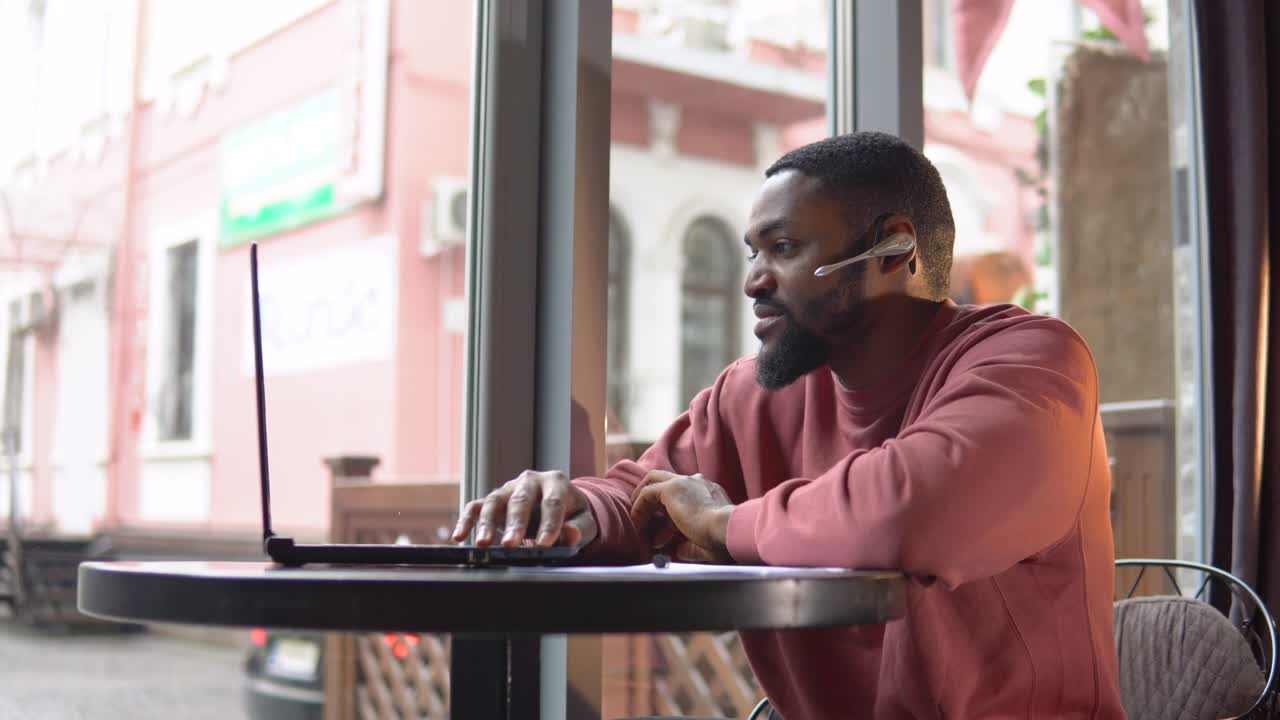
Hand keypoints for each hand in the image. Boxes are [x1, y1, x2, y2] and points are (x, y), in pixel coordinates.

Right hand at [452, 470, 597, 547]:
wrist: (558, 506)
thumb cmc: (572, 515)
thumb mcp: (584, 521)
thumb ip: (579, 529)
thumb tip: (571, 534)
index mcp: (556, 482)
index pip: (553, 502)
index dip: (549, 523)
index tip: (545, 544)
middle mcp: (530, 481)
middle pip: (520, 500)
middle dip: (515, 524)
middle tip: (510, 545)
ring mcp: (509, 488)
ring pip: (495, 502)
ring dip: (487, 524)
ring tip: (484, 544)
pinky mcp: (493, 499)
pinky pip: (476, 506)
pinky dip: (467, 520)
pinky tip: (459, 537)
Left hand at [630, 471, 734, 562]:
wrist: (727, 530)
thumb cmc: (723, 540)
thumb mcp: (705, 544)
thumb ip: (690, 545)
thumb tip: (679, 550)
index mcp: (710, 494)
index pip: (685, 498)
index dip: (671, 517)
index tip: (664, 534)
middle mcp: (698, 483)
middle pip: (667, 484)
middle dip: (654, 502)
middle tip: (645, 522)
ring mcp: (685, 483)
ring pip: (655, 482)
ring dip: (644, 504)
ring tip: (637, 525)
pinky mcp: (671, 488)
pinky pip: (647, 493)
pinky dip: (639, 507)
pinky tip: (636, 523)